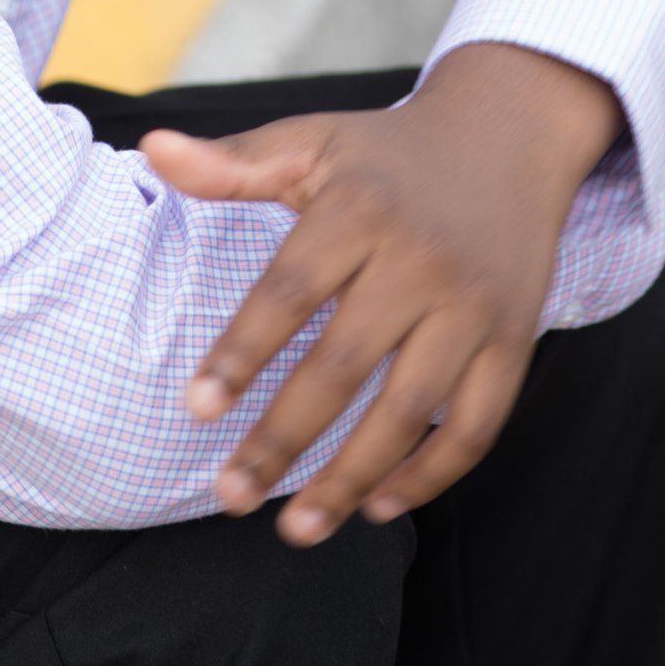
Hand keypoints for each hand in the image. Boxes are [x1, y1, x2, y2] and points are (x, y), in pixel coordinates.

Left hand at [142, 44, 620, 545]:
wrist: (507, 137)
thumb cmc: (387, 153)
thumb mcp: (312, 140)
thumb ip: (234, 162)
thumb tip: (151, 146)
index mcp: (361, 208)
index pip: (291, 291)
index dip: (242, 353)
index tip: (197, 410)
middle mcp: (421, 259)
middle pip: (344, 365)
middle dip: (283, 440)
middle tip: (229, 496)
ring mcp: (473, 306)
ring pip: (410, 411)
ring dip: (350, 478)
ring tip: (295, 528)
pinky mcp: (513, 340)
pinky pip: (477, 426)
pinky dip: (430, 475)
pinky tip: (377, 506)